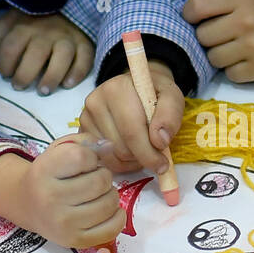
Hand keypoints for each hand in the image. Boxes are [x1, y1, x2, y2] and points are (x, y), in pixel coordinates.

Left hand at [0, 10, 94, 94]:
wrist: (66, 2)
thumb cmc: (34, 17)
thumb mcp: (11, 20)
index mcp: (25, 25)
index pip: (11, 46)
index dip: (5, 63)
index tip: (4, 73)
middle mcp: (47, 31)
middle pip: (36, 54)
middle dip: (25, 74)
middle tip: (19, 86)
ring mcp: (68, 37)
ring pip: (62, 57)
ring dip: (52, 76)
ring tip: (43, 91)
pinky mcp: (85, 42)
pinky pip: (85, 58)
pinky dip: (78, 72)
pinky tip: (67, 84)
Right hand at [0, 137, 123, 247]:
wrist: (28, 205)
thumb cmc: (48, 174)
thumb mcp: (58, 150)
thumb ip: (84, 142)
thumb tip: (109, 146)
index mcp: (43, 171)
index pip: (82, 157)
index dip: (91, 156)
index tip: (85, 162)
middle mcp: (50, 199)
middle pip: (100, 181)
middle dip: (103, 175)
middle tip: (95, 178)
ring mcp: (63, 223)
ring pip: (109, 203)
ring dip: (110, 194)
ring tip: (98, 193)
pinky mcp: (76, 241)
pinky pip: (112, 228)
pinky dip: (117, 216)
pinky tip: (108, 209)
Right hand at [80, 59, 183, 175]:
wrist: (134, 88)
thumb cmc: (153, 93)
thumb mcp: (172, 96)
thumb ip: (170, 114)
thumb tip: (159, 140)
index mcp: (116, 89)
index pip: (131, 132)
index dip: (149, 154)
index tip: (163, 164)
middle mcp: (95, 102)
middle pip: (121, 148)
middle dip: (142, 158)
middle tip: (156, 155)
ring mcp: (85, 118)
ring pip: (112, 157)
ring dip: (132, 161)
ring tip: (142, 149)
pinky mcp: (82, 132)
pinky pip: (103, 160)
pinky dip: (120, 163)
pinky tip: (129, 151)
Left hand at [183, 0, 253, 81]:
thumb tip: (192, 10)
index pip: (197, 6)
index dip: (191, 13)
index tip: (197, 17)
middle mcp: (246, 22)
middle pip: (203, 36)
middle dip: (209, 35)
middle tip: (224, 33)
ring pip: (214, 58)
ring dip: (221, 54)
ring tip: (236, 47)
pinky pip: (231, 75)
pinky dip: (236, 69)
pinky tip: (248, 59)